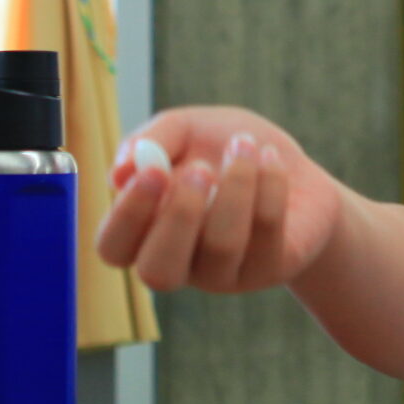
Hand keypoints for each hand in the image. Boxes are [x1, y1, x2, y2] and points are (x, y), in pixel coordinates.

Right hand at [96, 106, 343, 293]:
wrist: (290, 165)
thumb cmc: (223, 149)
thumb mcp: (186, 129)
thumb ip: (152, 141)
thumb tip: (119, 172)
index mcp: (145, 232)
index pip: (114, 247)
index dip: (127, 215)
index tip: (153, 171)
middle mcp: (179, 262)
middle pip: (157, 270)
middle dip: (178, 216)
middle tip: (201, 168)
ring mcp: (224, 273)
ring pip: (221, 246)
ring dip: (235, 186)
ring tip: (245, 145)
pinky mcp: (269, 268)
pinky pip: (266, 232)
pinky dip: (270, 185)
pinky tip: (272, 158)